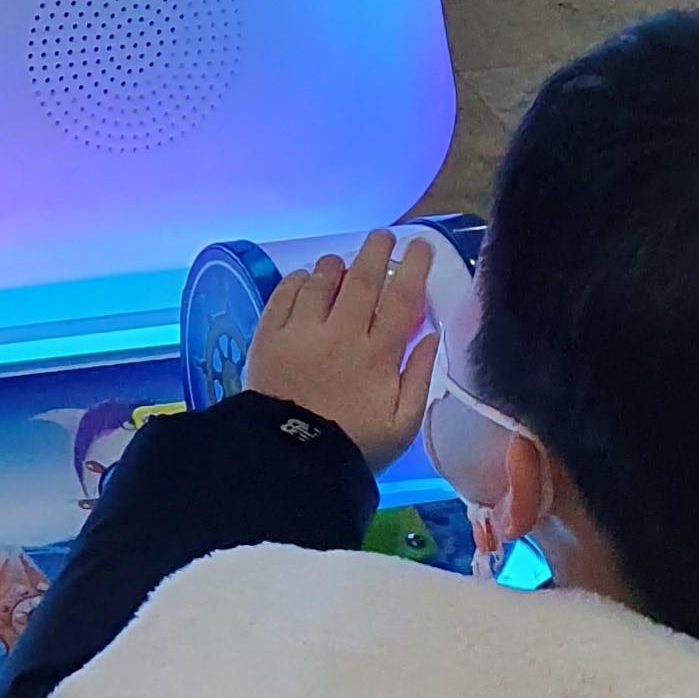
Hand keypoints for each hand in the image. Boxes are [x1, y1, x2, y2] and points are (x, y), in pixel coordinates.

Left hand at [245, 234, 437, 464]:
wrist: (290, 460)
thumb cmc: (353, 445)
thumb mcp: (402, 424)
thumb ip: (420, 377)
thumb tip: (430, 335)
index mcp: (378, 355)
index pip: (402, 299)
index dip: (414, 268)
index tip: (421, 247)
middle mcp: (340, 333)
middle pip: (362, 280)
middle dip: (376, 252)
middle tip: (383, 237)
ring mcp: (301, 332)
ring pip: (321, 281)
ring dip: (334, 266)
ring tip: (341, 262)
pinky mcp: (268, 337)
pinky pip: (283, 295)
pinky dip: (297, 281)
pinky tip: (304, 279)